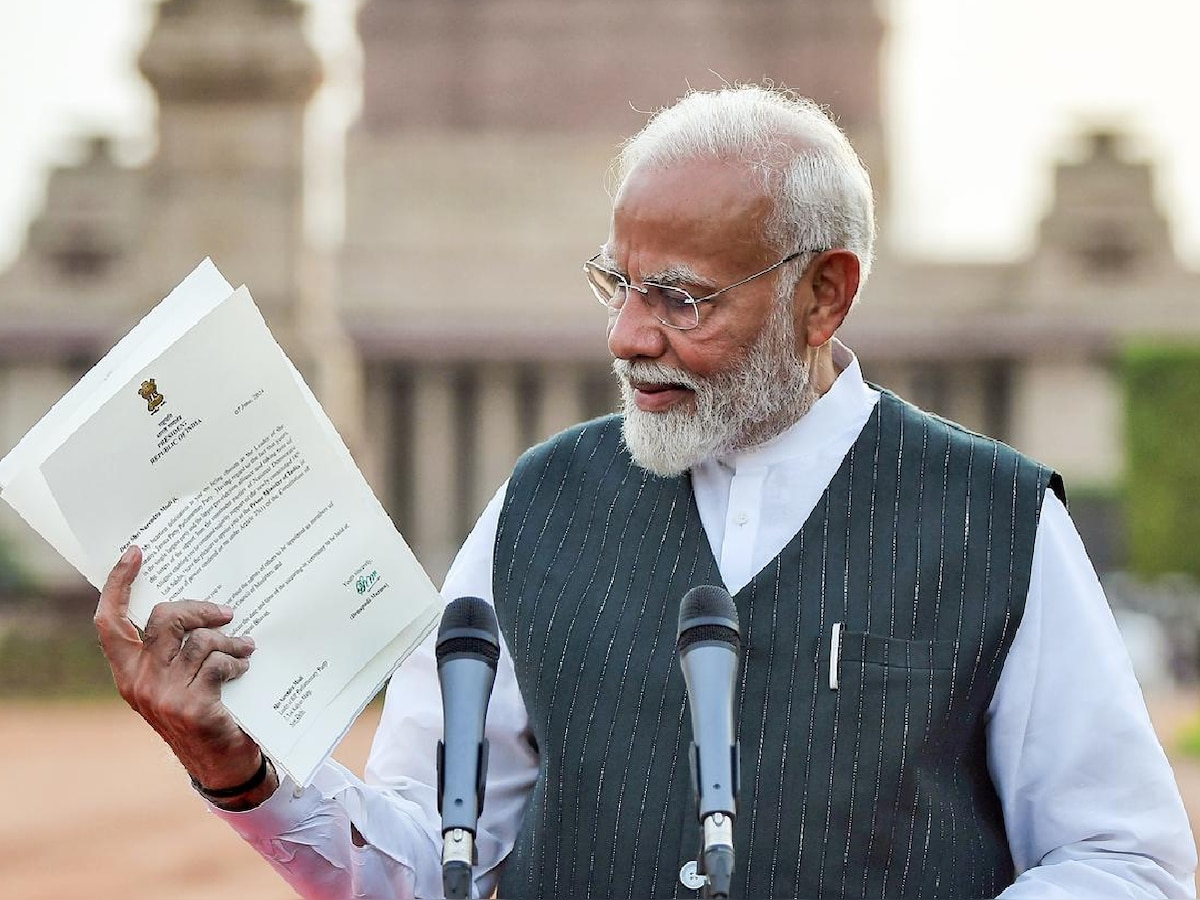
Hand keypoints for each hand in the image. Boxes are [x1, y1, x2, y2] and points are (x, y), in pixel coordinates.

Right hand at [94, 546, 272, 800]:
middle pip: (164, 618)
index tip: (135, 553)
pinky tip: (245, 668)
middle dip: (199, 608)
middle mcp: (139, 682)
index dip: (118, 585)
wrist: (220, 763)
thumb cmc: (202, 712)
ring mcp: (165, 695)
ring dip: (230, 639)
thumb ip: (173, 650)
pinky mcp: (192, 705)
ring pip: (199, 639)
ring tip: (246, 646)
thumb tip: (195, 605)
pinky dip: (237, 660)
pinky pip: (218, 662)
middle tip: (225, 612)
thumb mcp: (177, 681)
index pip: (110, 622)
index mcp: (128, 672)